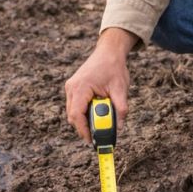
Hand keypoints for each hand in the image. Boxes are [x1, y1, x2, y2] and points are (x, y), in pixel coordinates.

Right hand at [65, 28, 137, 143]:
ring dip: (84, 119)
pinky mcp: (73, 87)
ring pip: (73, 112)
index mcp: (81, 87)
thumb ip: (120, 109)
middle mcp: (72, 87)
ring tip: (100, 122)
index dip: (83, 130)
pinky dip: (84, 112)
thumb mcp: (120, 89)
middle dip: (84, 127)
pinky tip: (96, 112)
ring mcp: (71, 87)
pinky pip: (75, 105)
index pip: (76, 115)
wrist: (109, 51)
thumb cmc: (114, 67)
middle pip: (73, 116)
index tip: (92, 140)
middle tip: (98, 135)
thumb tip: (119, 127)